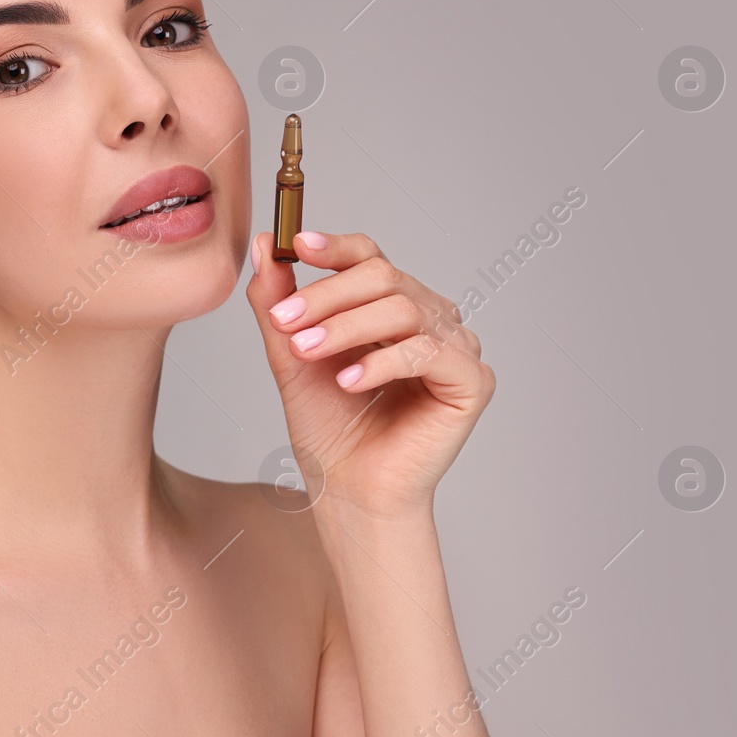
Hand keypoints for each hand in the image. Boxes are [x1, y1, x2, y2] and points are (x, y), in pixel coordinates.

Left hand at [246, 229, 495, 521]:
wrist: (347, 492)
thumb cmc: (328, 428)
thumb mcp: (292, 355)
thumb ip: (280, 301)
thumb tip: (265, 244)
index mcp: (391, 305)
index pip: (369, 258)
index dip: (335, 247)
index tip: (295, 245)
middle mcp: (429, 319)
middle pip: (384, 277)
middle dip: (327, 296)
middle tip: (285, 320)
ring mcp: (454, 347)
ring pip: (403, 309)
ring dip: (347, 327)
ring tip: (307, 351)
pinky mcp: (472, 382)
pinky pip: (429, 353)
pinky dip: (383, 362)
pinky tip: (348, 382)